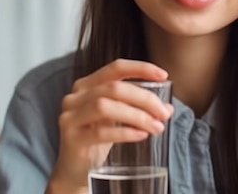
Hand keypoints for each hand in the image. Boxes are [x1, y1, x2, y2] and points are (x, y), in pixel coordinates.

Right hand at [46, 59, 173, 193]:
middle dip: (144, 99)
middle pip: (114, 88)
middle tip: (163, 113)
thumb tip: (167, 108)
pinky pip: (100, 132)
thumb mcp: (118, 119)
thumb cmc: (97, 139)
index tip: (164, 76)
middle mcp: (75, 96)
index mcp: (87, 85)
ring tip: (155, 126)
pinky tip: (141, 135)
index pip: (115, 68)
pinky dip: (125, 133)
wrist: (75, 170)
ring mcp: (70, 117)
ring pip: (105, 107)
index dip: (140, 69)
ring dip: (136, 116)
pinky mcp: (71, 139)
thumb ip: (139, 109)